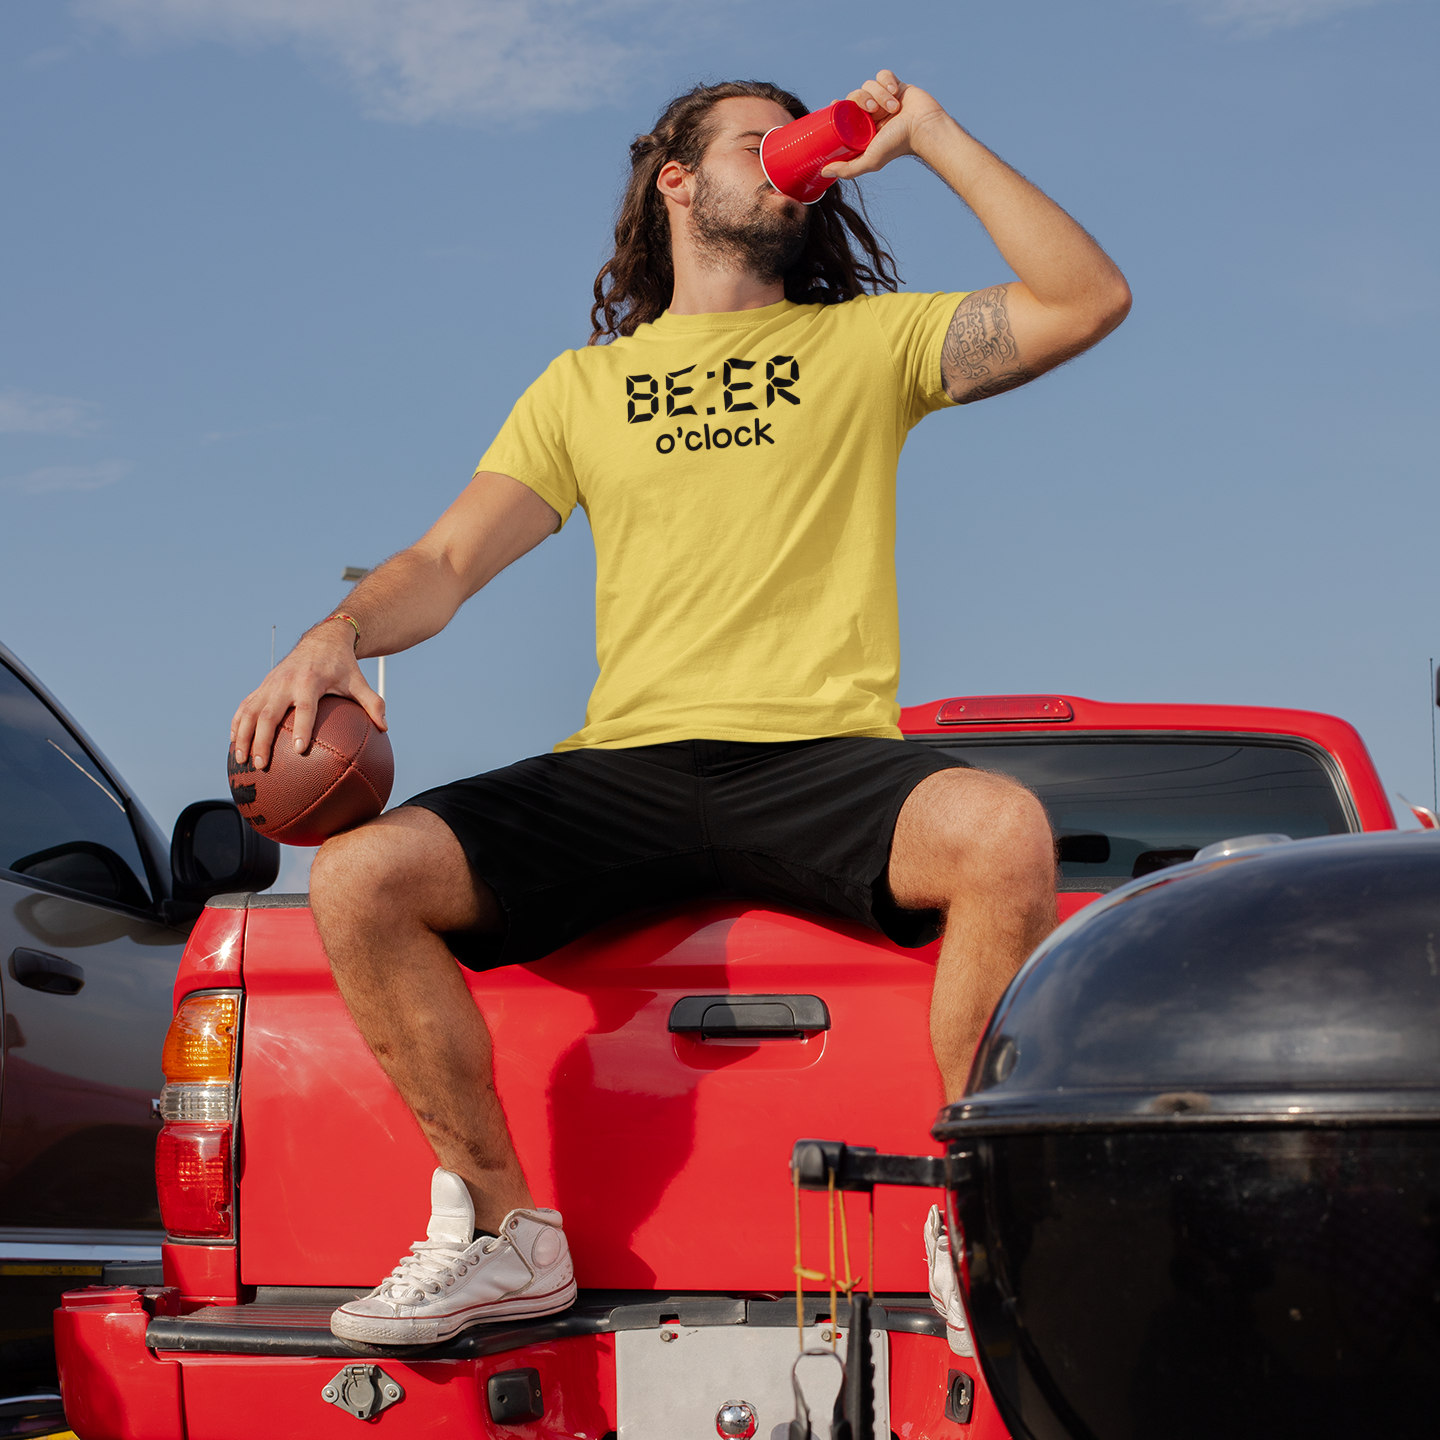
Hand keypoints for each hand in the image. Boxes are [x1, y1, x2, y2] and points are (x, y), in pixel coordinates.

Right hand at [230, 618, 385, 769]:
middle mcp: (286, 682)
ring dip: (242, 736)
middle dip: (262, 739)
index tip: (300, 749)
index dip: (303, 727)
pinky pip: (244, 706)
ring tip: (241, 760)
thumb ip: (373, 703)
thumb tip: (385, 728)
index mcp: (310, 682)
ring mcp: (270, 684)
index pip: (305, 708)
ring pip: (249, 711)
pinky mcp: (262, 685)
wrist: (321, 640)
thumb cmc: (343, 666)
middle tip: (262, 764)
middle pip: (269, 713)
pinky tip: (233, 744)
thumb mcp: (359, 681)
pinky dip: (237, 724)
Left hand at [822, 70, 948, 180]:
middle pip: (855, 94)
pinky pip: (883, 74)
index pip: (844, 110)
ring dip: (880, 94)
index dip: (838, 106)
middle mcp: (872, 111)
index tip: (834, 105)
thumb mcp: (870, 160)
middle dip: (862, 99)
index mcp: (863, 126)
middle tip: (874, 111)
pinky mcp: (895, 85)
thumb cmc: (898, 145)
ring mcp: (883, 97)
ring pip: (870, 84)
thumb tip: (824, 172)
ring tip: (893, 107)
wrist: (923, 128)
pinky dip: (887, 81)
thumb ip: (848, 169)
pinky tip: (895, 92)